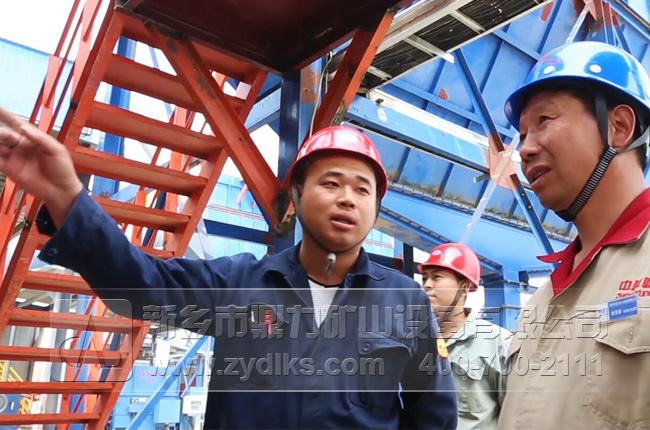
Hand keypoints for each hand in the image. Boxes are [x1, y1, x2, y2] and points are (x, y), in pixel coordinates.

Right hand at [0, 107, 82, 226]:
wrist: (60, 190)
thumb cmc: (62, 169)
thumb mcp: (56, 150)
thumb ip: (40, 138)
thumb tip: (24, 128)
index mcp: (33, 138)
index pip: (17, 123)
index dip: (5, 115)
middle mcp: (20, 144)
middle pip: (4, 133)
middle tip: (0, 134)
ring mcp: (13, 156)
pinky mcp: (8, 168)